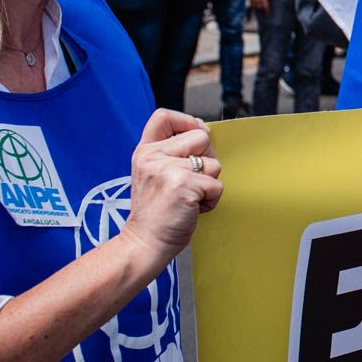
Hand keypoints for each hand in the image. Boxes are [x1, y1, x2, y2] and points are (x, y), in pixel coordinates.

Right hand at [120, 110, 222, 266]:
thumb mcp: (153, 174)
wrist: (144, 244)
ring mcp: (167, 170)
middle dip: (206, 159)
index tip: (194, 136)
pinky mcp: (183, 186)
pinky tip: (192, 209)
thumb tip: (204, 132)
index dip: (186, 121)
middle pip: (201, 137)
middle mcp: (153, 157)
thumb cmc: (156, 211)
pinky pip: (217, 186)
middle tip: (190, 181)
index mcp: (145, 151)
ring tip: (188, 199)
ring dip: (208, 184)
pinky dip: (211, 201)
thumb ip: (171, 153)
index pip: (163, 116)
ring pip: (213, 164)